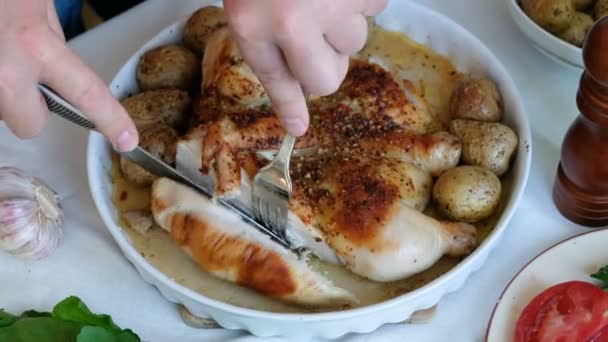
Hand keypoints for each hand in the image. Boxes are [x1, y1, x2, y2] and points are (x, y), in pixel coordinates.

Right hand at [0, 0, 137, 150]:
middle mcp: (3, 72)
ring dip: (5, 92)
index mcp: (32, 46)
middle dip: (32, 109)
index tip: (127, 139)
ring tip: (3, 54)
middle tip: (26, 78)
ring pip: (2, 111)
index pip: (87, 93)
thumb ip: (52, 40)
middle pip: (30, 125)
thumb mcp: (36, 5)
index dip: (111, 119)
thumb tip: (60, 69)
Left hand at [223, 0, 387, 135]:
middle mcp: (290, 21)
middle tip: (314, 27)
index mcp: (251, 22)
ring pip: (354, 43)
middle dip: (326, 60)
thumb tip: (301, 87)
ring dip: (345, 23)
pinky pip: (376, 9)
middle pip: (326, 78)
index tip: (298, 127)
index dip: (290, 105)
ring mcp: (330, 5)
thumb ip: (267, 33)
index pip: (276, 80)